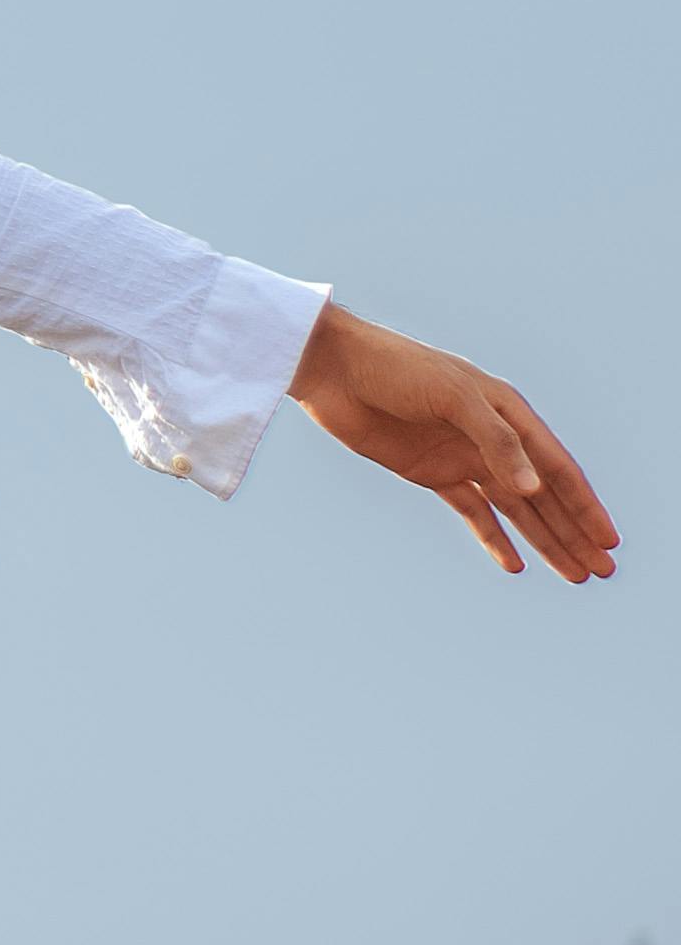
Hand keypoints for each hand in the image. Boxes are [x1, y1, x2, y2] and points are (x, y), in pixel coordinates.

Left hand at [292, 299, 618, 584]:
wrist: (335, 369)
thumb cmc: (397, 368)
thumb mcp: (452, 396)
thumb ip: (496, 441)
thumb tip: (533, 488)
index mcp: (507, 410)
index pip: (556, 466)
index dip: (584, 504)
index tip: (608, 539)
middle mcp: (491, 436)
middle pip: (543, 494)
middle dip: (574, 531)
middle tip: (602, 570)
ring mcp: (462, 456)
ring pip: (515, 508)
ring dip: (544, 540)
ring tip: (573, 575)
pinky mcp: (430, 472)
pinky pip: (472, 511)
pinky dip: (493, 538)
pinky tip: (513, 565)